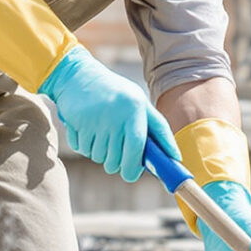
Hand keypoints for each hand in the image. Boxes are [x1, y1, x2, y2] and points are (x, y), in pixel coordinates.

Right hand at [36, 47, 170, 180]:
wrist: (79, 76)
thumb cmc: (117, 93)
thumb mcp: (140, 103)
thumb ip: (157, 129)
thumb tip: (174, 156)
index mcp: (134, 109)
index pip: (136, 147)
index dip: (134, 166)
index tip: (132, 174)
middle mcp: (115, 114)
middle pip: (115, 159)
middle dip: (116, 164)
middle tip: (117, 155)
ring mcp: (94, 119)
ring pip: (98, 157)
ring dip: (100, 154)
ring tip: (102, 136)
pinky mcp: (77, 123)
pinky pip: (83, 149)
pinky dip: (86, 147)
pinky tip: (88, 131)